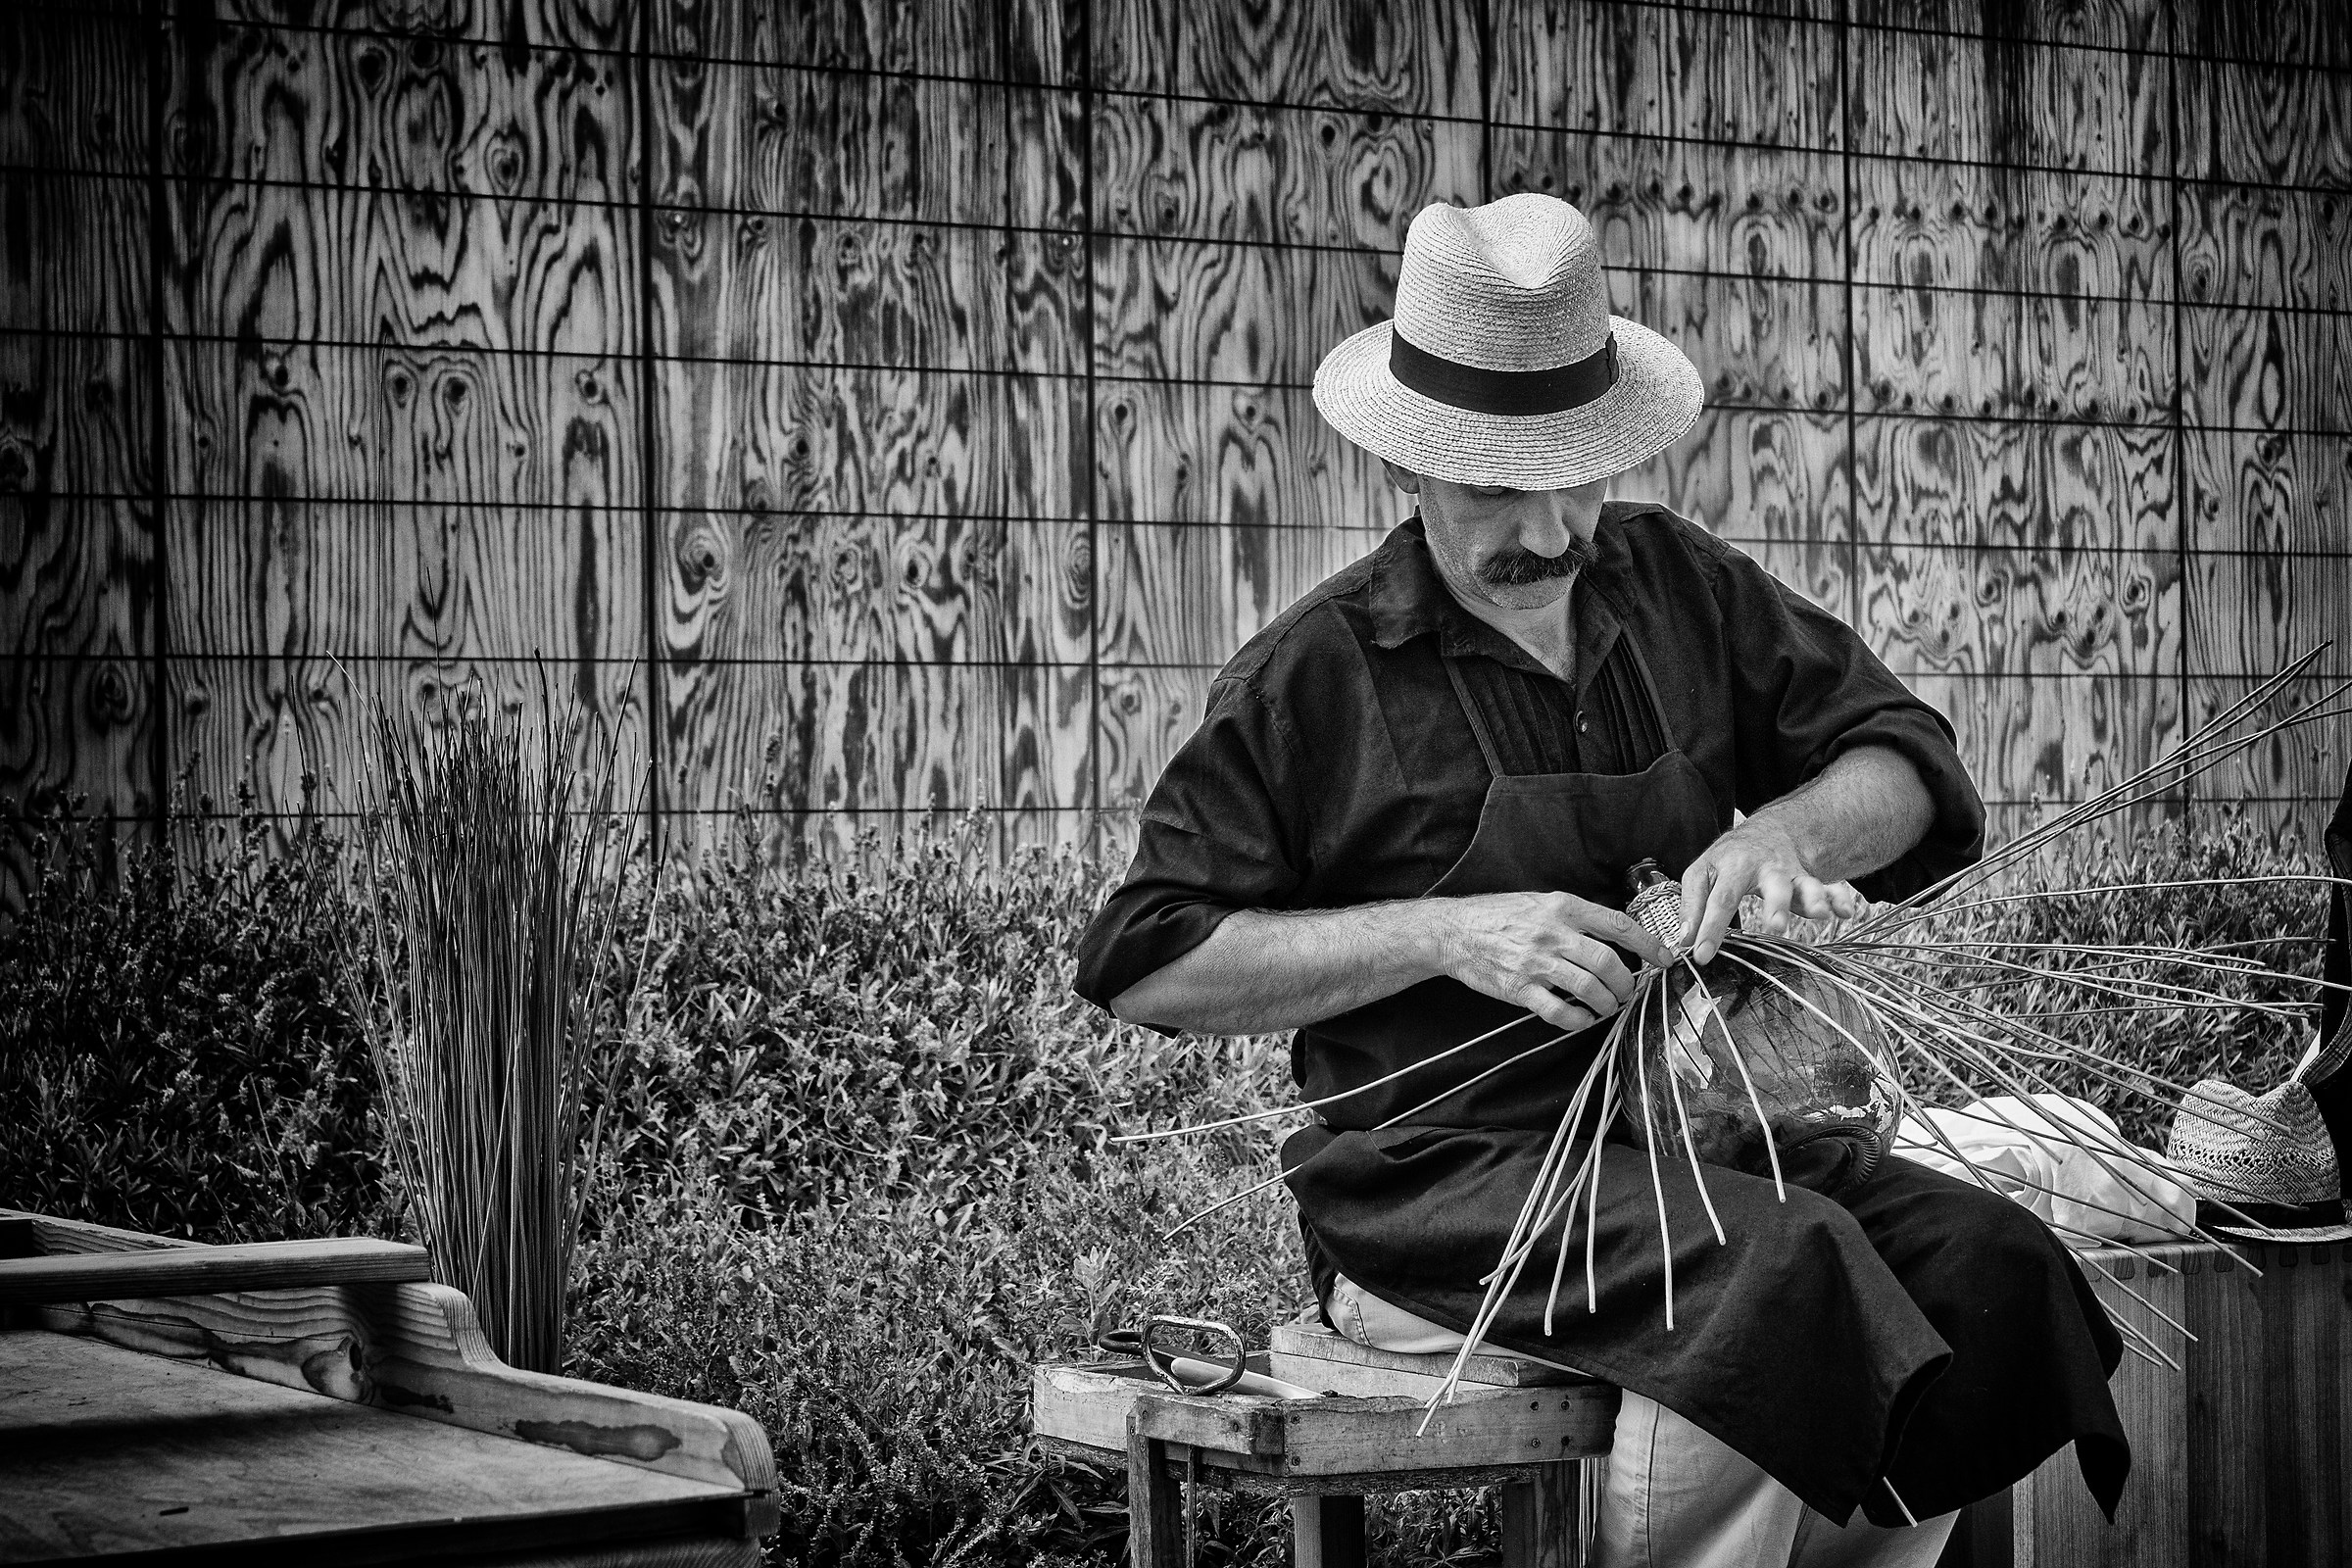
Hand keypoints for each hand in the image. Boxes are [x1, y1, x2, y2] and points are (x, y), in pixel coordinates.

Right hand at [1432, 891, 1673, 1034]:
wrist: (1453, 932)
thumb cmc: (1497, 915)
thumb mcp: (1538, 901)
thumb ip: (1572, 915)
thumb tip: (1612, 935)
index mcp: (1562, 907)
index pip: (1617, 924)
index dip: (1648, 943)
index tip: (1665, 958)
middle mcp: (1553, 933)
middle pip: (1609, 962)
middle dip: (1626, 983)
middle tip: (1627, 992)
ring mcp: (1536, 962)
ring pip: (1589, 989)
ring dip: (1606, 1003)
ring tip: (1607, 1006)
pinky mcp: (1520, 989)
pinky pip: (1559, 1012)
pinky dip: (1578, 1021)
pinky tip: (1582, 1019)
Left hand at [1675, 818, 1867, 963]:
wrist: (1767, 832)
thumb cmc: (1729, 860)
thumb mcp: (1701, 873)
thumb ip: (1692, 906)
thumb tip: (1684, 940)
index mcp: (1734, 866)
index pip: (1720, 898)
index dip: (1710, 927)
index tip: (1702, 955)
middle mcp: (1765, 868)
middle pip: (1772, 885)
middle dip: (1776, 905)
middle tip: (1776, 927)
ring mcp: (1791, 874)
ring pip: (1805, 884)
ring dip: (1814, 898)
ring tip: (1818, 913)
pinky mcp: (1810, 882)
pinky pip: (1831, 888)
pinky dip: (1840, 899)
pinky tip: (1846, 912)